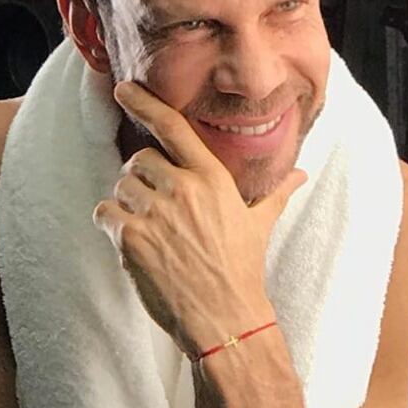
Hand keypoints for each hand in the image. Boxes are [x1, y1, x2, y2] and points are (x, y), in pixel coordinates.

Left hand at [94, 82, 306, 355]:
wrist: (225, 319)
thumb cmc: (242, 270)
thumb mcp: (260, 224)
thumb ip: (277, 192)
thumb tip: (301, 174)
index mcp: (212, 178)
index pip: (173, 127)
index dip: (146, 103)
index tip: (125, 88)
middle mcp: (183, 189)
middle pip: (140, 159)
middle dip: (141, 178)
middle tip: (154, 204)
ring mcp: (156, 213)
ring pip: (121, 186)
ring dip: (127, 203)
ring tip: (147, 228)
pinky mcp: (132, 239)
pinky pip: (105, 213)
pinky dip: (111, 223)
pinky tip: (131, 240)